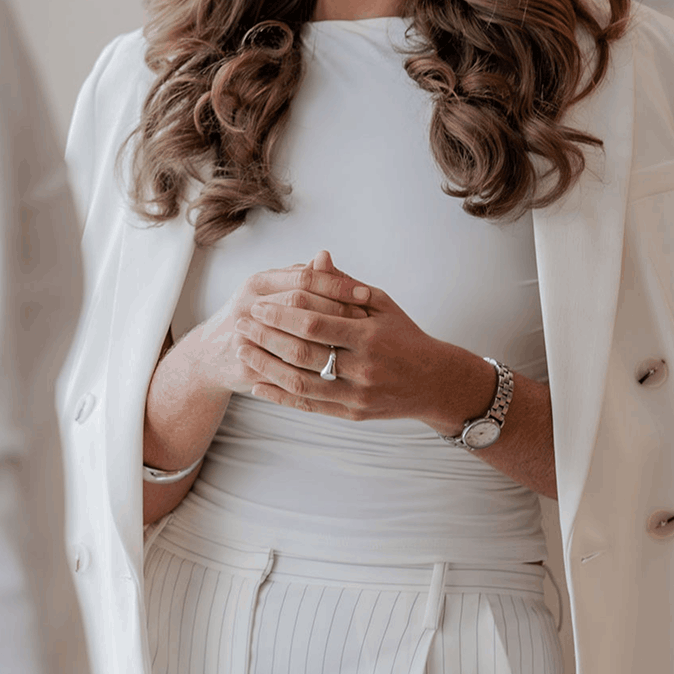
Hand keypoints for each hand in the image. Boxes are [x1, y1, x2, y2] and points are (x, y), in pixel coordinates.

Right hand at [186, 253, 371, 404]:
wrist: (210, 354)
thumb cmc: (251, 316)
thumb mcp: (271, 289)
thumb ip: (299, 275)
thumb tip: (326, 256)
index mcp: (257, 282)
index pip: (304, 278)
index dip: (336, 285)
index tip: (365, 293)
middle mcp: (249, 305)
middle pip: (301, 304)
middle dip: (338, 312)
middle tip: (368, 319)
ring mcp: (246, 337)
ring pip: (296, 339)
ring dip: (329, 343)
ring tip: (357, 345)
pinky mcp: (248, 366)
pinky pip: (287, 370)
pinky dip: (313, 370)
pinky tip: (338, 370)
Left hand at [236, 251, 459, 425]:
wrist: (434, 381)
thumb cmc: (403, 335)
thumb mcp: (380, 304)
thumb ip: (344, 286)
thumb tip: (317, 258)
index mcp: (370, 336)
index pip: (315, 324)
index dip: (281, 315)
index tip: (257, 305)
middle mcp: (363, 368)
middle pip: (302, 354)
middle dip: (266, 338)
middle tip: (240, 325)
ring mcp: (357, 395)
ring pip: (301, 384)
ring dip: (265, 367)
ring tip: (242, 352)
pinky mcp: (352, 415)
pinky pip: (309, 407)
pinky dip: (280, 397)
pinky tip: (258, 385)